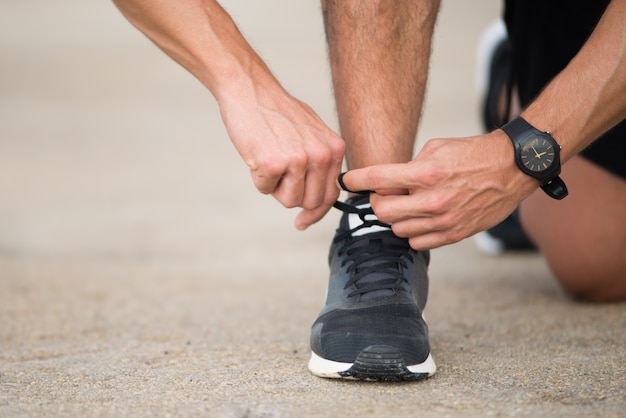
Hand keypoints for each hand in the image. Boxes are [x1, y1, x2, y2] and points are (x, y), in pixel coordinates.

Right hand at [219, 89, 344, 229]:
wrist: (249, 90)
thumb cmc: (277, 112)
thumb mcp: (312, 133)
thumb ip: (322, 162)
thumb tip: (320, 200)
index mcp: (334, 148)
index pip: (331, 194)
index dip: (316, 211)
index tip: (303, 221)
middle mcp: (321, 155)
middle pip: (310, 202)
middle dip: (292, 194)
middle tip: (279, 172)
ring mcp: (298, 160)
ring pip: (288, 200)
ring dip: (274, 186)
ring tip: (269, 157)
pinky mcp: (273, 164)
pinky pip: (264, 189)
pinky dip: (257, 177)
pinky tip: (256, 153)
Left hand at [338, 131, 537, 249]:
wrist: (511, 168)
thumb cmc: (471, 154)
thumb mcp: (435, 149)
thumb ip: (407, 169)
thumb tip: (385, 186)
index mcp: (426, 173)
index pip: (377, 179)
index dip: (356, 180)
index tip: (347, 181)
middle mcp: (433, 200)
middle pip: (382, 212)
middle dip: (379, 202)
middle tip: (386, 194)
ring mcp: (444, 220)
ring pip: (398, 229)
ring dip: (398, 218)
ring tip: (411, 204)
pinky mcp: (455, 234)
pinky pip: (418, 243)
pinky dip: (414, 232)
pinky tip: (422, 217)